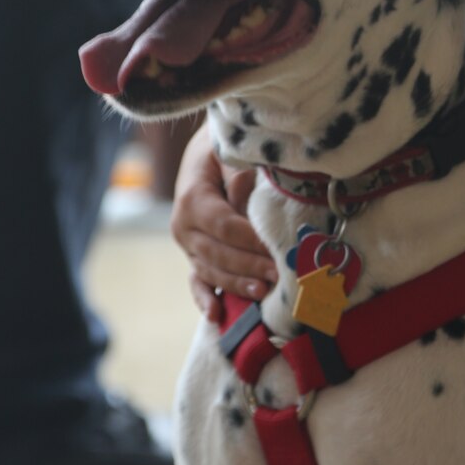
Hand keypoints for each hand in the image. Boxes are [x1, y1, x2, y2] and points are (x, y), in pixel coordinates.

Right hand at [170, 124, 275, 318]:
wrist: (206, 152)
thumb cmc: (223, 150)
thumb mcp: (231, 152)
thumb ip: (240, 177)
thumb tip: (250, 205)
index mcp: (191, 198)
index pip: (225, 226)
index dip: (251, 240)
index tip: (277, 248)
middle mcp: (183, 226)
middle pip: (219, 254)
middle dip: (251, 266)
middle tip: (281, 274)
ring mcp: (187, 245)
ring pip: (212, 271)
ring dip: (238, 284)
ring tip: (264, 292)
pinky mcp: (194, 256)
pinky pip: (198, 281)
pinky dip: (205, 299)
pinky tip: (216, 315)